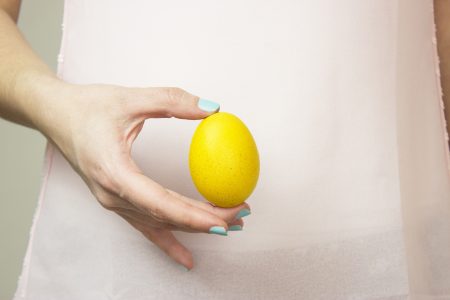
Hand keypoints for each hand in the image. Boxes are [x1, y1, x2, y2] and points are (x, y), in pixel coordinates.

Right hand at [34, 81, 250, 269]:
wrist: (54, 114)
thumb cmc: (86, 107)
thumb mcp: (131, 98)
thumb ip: (173, 101)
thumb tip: (213, 108)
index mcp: (115, 172)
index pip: (162, 203)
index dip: (196, 215)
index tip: (227, 218)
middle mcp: (113, 195)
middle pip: (167, 218)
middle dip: (207, 221)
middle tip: (241, 214)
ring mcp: (113, 202)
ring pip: (160, 224)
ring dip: (195, 227)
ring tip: (230, 226)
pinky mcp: (116, 200)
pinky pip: (146, 228)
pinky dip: (169, 243)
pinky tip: (187, 257)